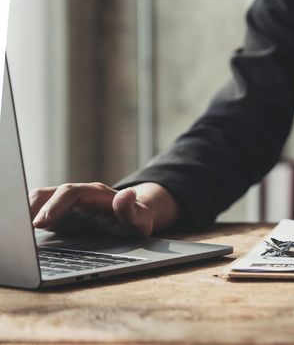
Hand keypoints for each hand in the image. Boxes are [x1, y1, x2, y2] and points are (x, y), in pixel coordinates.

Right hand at [28, 182, 177, 237]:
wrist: (135, 218)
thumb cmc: (137, 220)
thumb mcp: (140, 219)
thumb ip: (131, 209)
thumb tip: (127, 194)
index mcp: (95, 193)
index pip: (69, 193)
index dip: (54, 205)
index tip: (40, 222)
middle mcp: (78, 195)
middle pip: (48, 194)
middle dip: (31, 208)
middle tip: (20, 230)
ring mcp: (67, 204)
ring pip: (40, 202)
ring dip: (26, 213)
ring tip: (18, 233)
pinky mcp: (60, 215)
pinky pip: (39, 214)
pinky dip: (28, 221)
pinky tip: (22, 235)